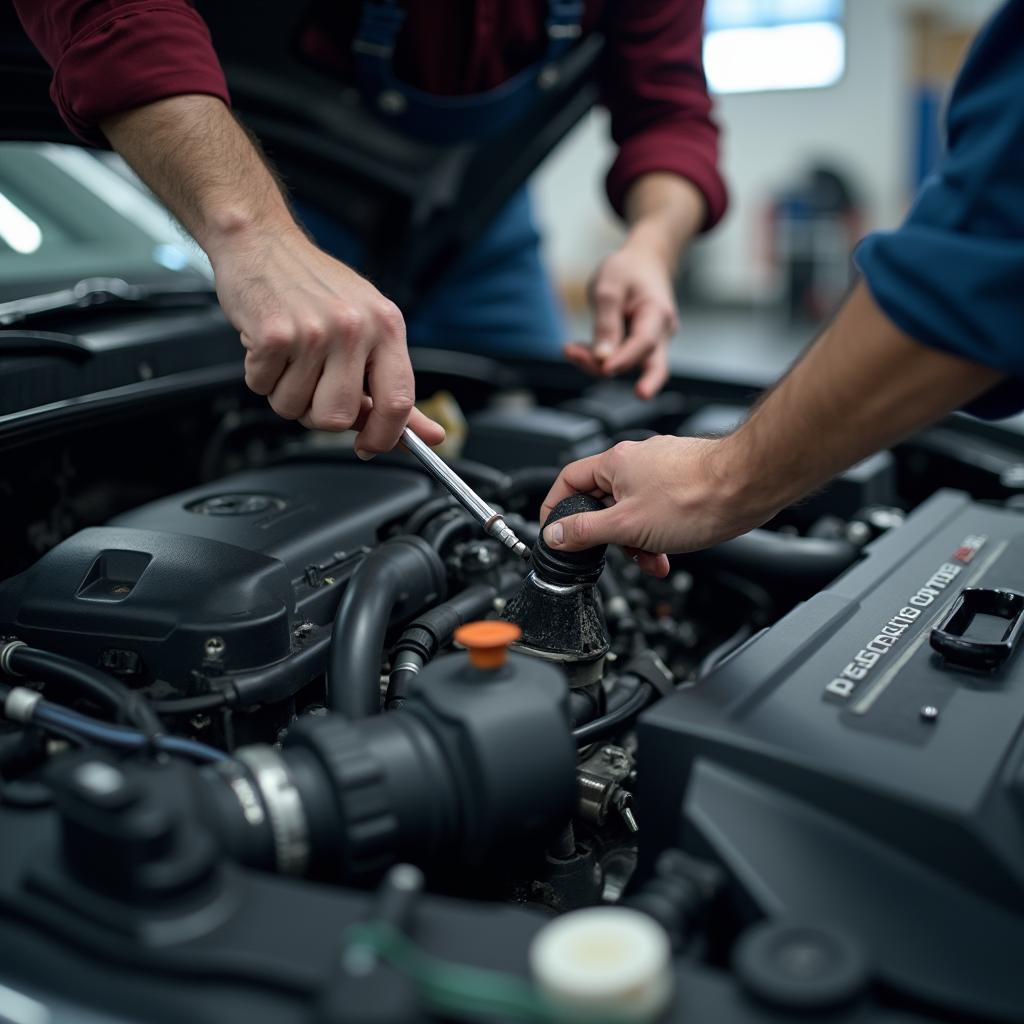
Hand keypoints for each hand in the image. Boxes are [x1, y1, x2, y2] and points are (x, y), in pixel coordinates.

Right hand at [211, 224, 442, 454]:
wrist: (262, 242)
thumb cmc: (316, 288)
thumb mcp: (369, 327)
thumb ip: (393, 387)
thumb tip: (431, 436)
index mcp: (387, 327)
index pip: (398, 402)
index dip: (384, 436)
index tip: (370, 447)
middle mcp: (356, 327)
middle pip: (338, 418)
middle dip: (318, 415)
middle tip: (311, 385)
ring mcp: (315, 330)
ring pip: (295, 408)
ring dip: (284, 393)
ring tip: (288, 358)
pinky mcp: (273, 333)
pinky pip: (262, 388)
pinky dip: (258, 375)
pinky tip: (267, 346)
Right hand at [540, 436, 775, 576]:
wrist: (749, 485)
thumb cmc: (696, 497)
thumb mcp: (627, 525)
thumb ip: (586, 530)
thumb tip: (555, 535)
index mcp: (614, 462)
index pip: (568, 480)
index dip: (556, 507)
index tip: (557, 531)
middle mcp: (636, 459)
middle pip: (603, 499)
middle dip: (609, 534)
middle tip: (616, 554)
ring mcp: (662, 468)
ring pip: (633, 509)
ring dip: (637, 539)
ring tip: (651, 559)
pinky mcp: (684, 479)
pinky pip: (659, 509)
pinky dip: (659, 532)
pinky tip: (669, 551)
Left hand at [563, 238, 677, 398]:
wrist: (643, 261)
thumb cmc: (627, 270)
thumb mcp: (609, 287)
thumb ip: (606, 322)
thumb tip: (602, 357)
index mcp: (658, 313)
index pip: (645, 342)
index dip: (625, 358)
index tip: (605, 368)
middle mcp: (661, 332)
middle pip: (653, 366)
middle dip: (629, 375)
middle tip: (617, 381)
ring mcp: (651, 342)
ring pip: (629, 365)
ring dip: (598, 364)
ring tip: (570, 350)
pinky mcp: (637, 347)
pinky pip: (619, 359)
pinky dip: (597, 358)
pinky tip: (576, 350)